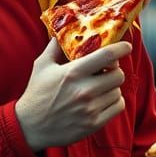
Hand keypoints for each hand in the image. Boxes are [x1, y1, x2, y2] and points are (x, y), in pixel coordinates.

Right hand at [15, 39, 131, 151]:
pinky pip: (118, 107)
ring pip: (118, 91)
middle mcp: (84, 90)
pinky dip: (114, 101)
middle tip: (106, 71)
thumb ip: (55, 46)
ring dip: (112, 87)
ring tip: (101, 87)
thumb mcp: (42, 66)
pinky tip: (103, 100)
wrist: (30, 127)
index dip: (121, 48)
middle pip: (118, 74)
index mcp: (73, 73)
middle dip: (115, 70)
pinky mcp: (94, 124)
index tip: (126, 46)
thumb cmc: (37, 93)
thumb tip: (64, 30)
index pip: (107, 56)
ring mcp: (90, 109)